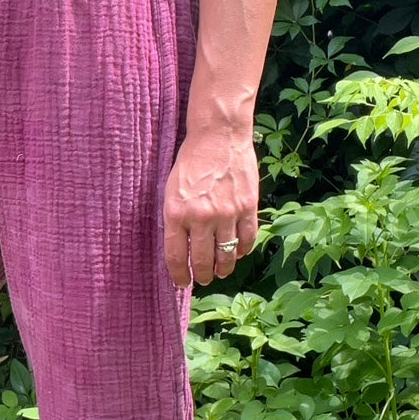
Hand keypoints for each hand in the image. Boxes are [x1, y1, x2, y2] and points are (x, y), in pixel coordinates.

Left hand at [163, 126, 258, 287]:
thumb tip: (182, 248)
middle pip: (202, 261)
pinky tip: (238, 252)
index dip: (179, 275)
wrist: (218, 136)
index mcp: (176, 214)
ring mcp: (227, 214)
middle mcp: (201, 217)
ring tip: (220, 272)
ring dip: (224, 268)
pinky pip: (247, 239)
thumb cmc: (191, 162)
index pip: (176, 256)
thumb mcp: (171, 191)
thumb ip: (176, 220)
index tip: (181, 283)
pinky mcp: (247, 207)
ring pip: (227, 255)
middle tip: (202, 279)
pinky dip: (243, 250)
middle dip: (202, 276)